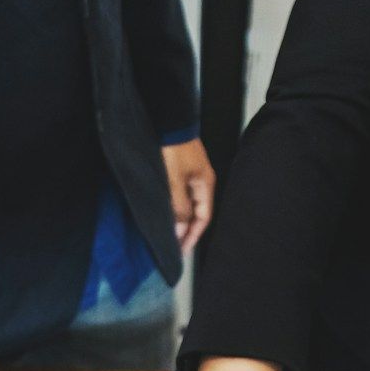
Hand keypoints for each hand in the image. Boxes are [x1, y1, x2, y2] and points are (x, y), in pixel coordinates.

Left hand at [161, 138, 215, 254]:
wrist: (167, 120)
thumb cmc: (173, 147)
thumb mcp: (174, 180)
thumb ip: (179, 207)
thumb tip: (180, 231)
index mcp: (205, 184)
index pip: (203, 218)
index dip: (193, 235)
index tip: (181, 250)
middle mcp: (200, 180)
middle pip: (196, 213)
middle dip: (186, 230)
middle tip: (173, 247)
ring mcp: (190, 174)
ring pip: (186, 204)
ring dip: (178, 219)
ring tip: (167, 233)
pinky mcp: (179, 168)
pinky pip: (179, 194)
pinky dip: (173, 207)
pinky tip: (164, 213)